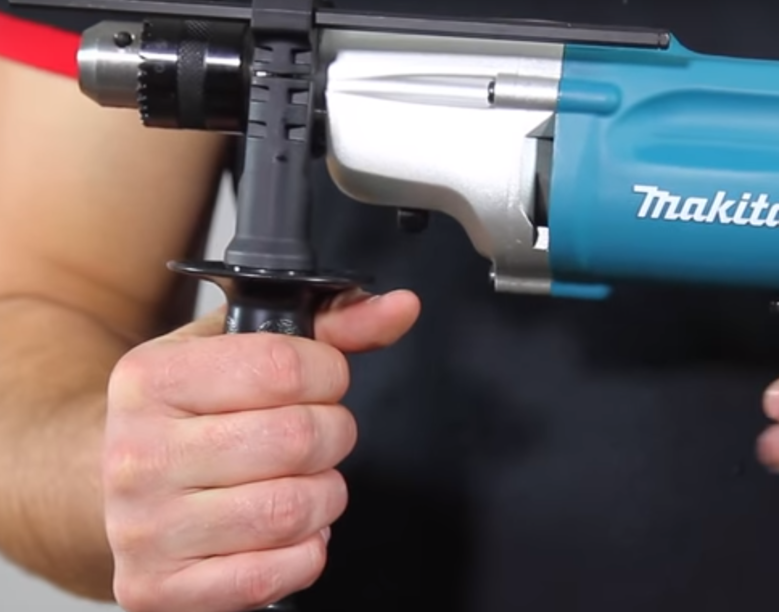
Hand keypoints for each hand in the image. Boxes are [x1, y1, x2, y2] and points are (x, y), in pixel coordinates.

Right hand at [103, 289, 419, 611]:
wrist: (94, 481)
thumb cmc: (184, 412)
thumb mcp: (237, 350)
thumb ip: (329, 328)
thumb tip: (399, 309)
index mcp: (151, 379)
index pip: (283, 366)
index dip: (329, 374)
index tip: (323, 381)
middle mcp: (139, 453)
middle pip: (297, 440)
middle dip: (333, 436)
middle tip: (317, 436)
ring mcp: (146, 528)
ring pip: (292, 510)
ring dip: (323, 496)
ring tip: (301, 481)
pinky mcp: (159, 588)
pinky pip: (274, 574)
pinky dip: (303, 551)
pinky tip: (283, 530)